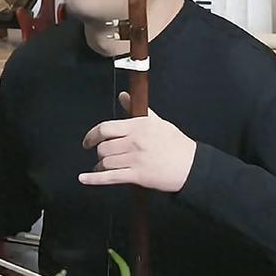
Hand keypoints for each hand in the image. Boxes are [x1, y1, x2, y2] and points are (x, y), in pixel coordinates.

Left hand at [79, 92, 196, 191]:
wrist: (192, 166)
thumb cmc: (176, 144)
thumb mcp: (157, 122)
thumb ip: (135, 110)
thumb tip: (123, 96)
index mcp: (138, 126)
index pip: (106, 128)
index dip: (92, 135)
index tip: (88, 141)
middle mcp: (134, 142)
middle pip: (104, 147)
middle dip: (100, 152)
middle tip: (103, 155)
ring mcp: (135, 159)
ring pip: (106, 162)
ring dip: (100, 166)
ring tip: (101, 167)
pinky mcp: (138, 176)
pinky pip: (110, 177)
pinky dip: (94, 179)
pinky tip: (83, 178)